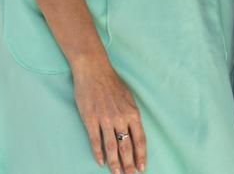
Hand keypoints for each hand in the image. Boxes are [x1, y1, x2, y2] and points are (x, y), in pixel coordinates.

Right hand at [71, 56, 145, 172]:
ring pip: (112, 146)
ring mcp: (105, 119)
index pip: (140, 139)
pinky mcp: (91, 119)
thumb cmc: (112, 83)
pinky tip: (101, 162)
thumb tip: (134, 131)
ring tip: (117, 173)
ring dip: (115, 162)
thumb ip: (131, 115)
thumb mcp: (128, 98)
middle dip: (129, 164)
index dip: (141, 155)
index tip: (142, 168)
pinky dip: (98, 153)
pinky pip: (96, 140)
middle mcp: (120, 118)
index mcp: (132, 113)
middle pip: (127, 146)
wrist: (93, 70)